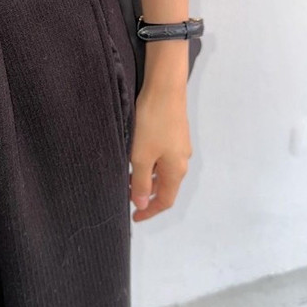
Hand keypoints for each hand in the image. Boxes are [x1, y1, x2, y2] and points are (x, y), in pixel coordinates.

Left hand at [129, 82, 192, 221]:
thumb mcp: (141, 156)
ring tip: (125, 176)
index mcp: (176, 170)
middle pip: (165, 186)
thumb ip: (140, 182)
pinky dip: (149, 164)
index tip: (135, 217)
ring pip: (162, 171)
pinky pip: (162, 157)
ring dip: (146, 178)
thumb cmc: (152, 123)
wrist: (165, 88)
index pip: (165, 200)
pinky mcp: (175, 133)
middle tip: (125, 195)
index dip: (150, 211)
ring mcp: (180, 146)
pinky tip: (135, 156)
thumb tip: (143, 204)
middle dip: (146, 194)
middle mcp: (182, 160)